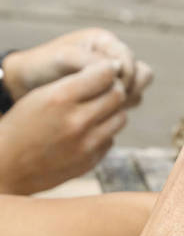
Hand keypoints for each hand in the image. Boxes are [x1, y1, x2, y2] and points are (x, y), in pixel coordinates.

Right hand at [0, 61, 127, 194]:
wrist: (6, 167)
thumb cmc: (21, 125)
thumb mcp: (39, 96)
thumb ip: (74, 84)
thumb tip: (111, 70)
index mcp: (59, 98)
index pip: (104, 75)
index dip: (109, 69)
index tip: (109, 68)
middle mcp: (76, 121)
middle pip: (118, 95)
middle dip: (115, 89)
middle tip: (108, 89)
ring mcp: (86, 144)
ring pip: (120, 117)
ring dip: (113, 112)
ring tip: (98, 110)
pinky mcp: (90, 160)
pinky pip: (111, 139)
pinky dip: (104, 133)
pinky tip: (87, 132)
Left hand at [2, 28, 152, 106]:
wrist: (28, 82)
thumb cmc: (43, 64)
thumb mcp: (64, 57)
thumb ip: (92, 61)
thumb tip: (119, 69)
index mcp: (105, 42)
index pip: (129, 60)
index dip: (123, 76)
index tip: (107, 89)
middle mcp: (114, 57)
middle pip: (143, 74)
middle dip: (130, 88)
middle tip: (111, 100)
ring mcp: (116, 77)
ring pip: (139, 89)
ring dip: (128, 100)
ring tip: (106, 107)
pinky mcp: (113, 93)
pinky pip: (130, 102)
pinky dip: (122, 108)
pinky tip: (104, 113)